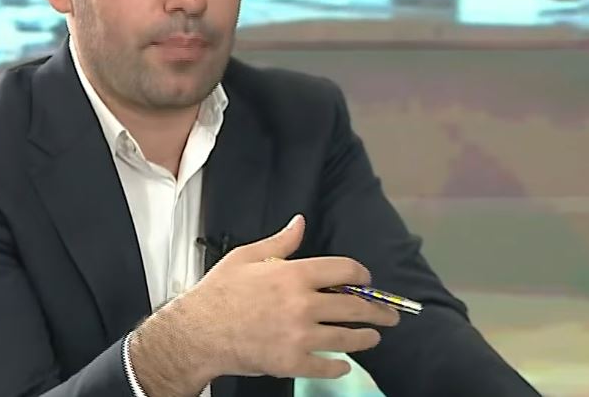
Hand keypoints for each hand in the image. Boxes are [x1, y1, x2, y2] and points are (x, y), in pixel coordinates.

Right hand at [130, 215, 398, 393]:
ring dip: (367, 337)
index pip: (345, 270)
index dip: (362, 275)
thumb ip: (280, 243)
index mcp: (293, 275)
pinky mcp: (292, 362)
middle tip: (389, 315)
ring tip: (373, 337)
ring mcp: (299, 336)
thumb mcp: (246, 257)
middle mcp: (302, 305)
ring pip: (348, 337)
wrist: (198, 332)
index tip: (366, 280)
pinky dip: (340, 366)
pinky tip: (344, 364)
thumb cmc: (219, 292)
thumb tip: (300, 222)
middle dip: (378, 310)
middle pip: (355, 306)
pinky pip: (328, 366)